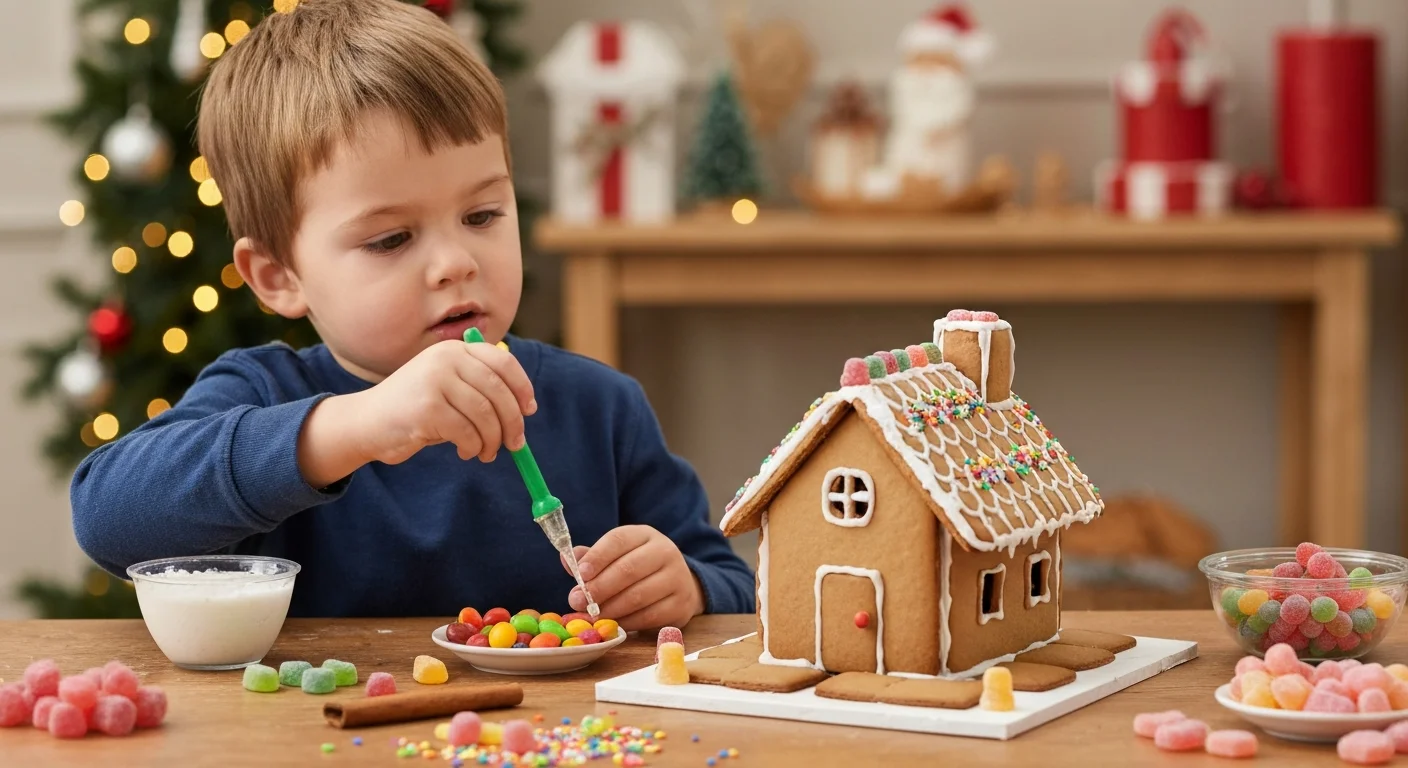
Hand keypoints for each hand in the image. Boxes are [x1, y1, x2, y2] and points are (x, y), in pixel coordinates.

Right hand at [345, 340, 534, 464]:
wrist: (367, 422)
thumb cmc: (416, 409)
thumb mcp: (449, 389)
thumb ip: (480, 390)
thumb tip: (523, 411)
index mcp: (454, 350)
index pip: (502, 362)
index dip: (521, 387)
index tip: (529, 410)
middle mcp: (445, 359)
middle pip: (498, 390)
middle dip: (513, 421)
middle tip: (516, 444)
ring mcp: (435, 381)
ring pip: (485, 414)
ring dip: (493, 440)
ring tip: (486, 452)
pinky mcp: (427, 407)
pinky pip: (467, 432)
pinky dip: (473, 447)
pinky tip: (465, 451)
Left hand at [561, 525, 703, 630]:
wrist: (680, 585)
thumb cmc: (639, 569)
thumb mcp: (618, 556)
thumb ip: (592, 558)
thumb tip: (566, 560)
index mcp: (645, 535)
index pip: (619, 540)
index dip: (597, 557)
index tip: (579, 574)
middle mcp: (665, 552)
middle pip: (629, 569)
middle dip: (599, 587)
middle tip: (576, 601)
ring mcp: (677, 578)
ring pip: (638, 595)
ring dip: (610, 608)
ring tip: (591, 615)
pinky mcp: (681, 604)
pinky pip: (649, 616)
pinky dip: (627, 622)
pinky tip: (612, 623)